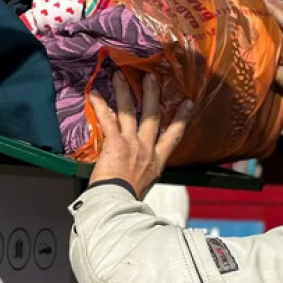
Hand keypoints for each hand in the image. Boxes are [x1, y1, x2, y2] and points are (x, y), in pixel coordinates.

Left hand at [88, 72, 193, 198]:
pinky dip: (100, 105)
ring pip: (129, 112)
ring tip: (119, 76)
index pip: (173, 136)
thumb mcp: (145, 187)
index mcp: (157, 162)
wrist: (119, 206)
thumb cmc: (128, 201)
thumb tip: (140, 174)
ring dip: (124, 92)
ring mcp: (132, 144)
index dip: (181, 118)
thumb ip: (143, 174)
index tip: (188, 104)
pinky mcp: (116, 143)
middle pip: (152, 116)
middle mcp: (146, 149)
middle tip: (152, 78)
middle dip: (152, 95)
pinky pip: (107, 119)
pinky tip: (94, 93)